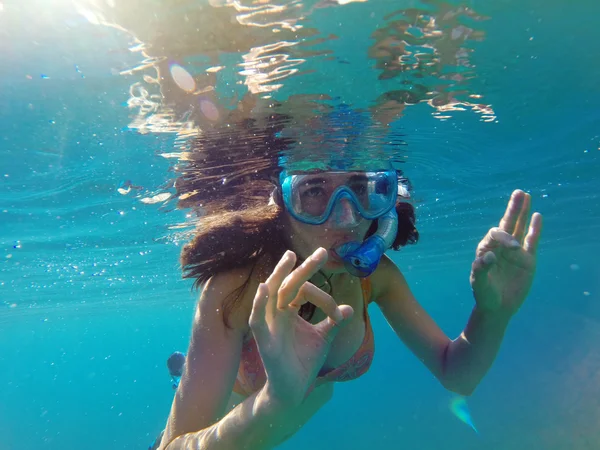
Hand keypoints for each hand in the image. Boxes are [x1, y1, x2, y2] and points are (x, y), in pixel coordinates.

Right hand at [249, 248, 353, 408]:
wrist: (295, 390)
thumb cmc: (305, 362)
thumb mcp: (324, 338)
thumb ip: (333, 322)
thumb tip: (350, 308)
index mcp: (288, 311)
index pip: (304, 291)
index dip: (324, 298)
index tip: (340, 313)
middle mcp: (277, 313)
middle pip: (288, 284)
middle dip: (304, 268)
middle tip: (321, 252)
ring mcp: (269, 324)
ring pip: (271, 294)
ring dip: (279, 275)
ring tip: (289, 258)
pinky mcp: (264, 339)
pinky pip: (257, 318)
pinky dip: (259, 303)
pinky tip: (264, 287)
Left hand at [470, 190, 542, 315]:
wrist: (497, 307)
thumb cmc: (484, 295)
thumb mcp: (479, 284)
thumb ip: (481, 270)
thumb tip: (490, 255)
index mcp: (486, 249)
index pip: (496, 234)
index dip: (504, 237)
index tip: (512, 248)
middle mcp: (500, 247)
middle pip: (507, 223)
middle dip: (513, 209)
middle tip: (518, 193)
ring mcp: (515, 252)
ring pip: (519, 228)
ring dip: (522, 213)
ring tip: (525, 195)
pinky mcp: (527, 260)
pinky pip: (532, 241)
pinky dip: (535, 229)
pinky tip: (537, 216)